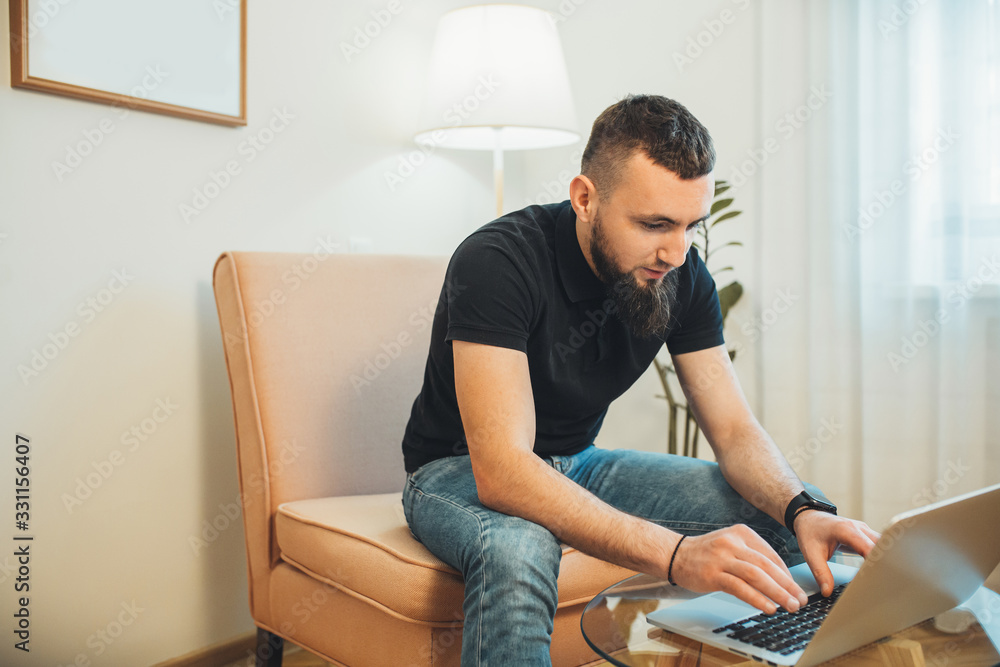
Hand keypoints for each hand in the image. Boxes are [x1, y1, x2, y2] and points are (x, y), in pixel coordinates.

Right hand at [669, 524, 808, 613]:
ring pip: (756, 576)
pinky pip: (740, 587)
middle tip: (800, 600)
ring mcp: (722, 558)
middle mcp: (733, 542)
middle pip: (767, 566)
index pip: (771, 555)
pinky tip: (768, 608)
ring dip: (777, 593)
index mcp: (742, 533)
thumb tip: (780, 580)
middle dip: (787, 585)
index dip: (787, 575)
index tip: (796, 589)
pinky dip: (757, 598)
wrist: (676, 554)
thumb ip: (752, 557)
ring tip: (789, 606)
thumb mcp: (731, 545)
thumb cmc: (707, 554)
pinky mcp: (713, 574)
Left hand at [793, 510, 880, 595]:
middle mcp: (859, 528)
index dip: (877, 562)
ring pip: (884, 545)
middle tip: (887, 581)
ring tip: (885, 578)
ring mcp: (864, 530)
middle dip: (887, 562)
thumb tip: (827, 591)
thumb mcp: (811, 554)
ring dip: (886, 560)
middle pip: (882, 545)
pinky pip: (879, 546)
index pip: (868, 547)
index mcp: (846, 530)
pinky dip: (882, 557)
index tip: (880, 577)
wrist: (808, 518)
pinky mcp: (865, 535)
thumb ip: (821, 573)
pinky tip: (880, 571)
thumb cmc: (810, 532)